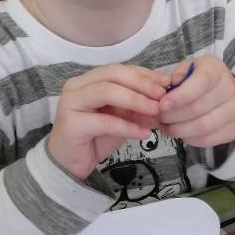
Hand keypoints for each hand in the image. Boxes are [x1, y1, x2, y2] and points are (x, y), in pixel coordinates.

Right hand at [48, 64, 168, 178]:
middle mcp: (76, 86)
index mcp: (87, 80)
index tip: (166, 83)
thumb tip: (164, 101)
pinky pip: (104, 121)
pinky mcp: (72, 124)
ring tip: (156, 111)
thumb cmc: (94, 139)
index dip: (144, 74)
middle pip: (113, 74)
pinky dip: (127, 126)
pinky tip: (144, 133)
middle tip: (162, 96)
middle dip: (141, 83)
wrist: (68, 165)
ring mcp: (71, 103)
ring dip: (135, 100)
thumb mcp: (121, 120)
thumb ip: (137, 109)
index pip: (119, 69)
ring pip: (106, 92)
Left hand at [157, 56, 234, 147]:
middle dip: (172, 116)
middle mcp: (229, 89)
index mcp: (215, 70)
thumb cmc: (203, 80)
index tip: (162, 105)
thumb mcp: (189, 68)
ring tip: (165, 127)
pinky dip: (189, 139)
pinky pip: (207, 139)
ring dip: (178, 130)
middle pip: (197, 108)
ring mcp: (234, 110)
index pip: (200, 83)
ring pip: (202, 127)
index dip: (179, 96)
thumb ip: (176, 77)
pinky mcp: (234, 128)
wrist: (230, 93)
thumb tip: (165, 92)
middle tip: (159, 118)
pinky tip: (180, 133)